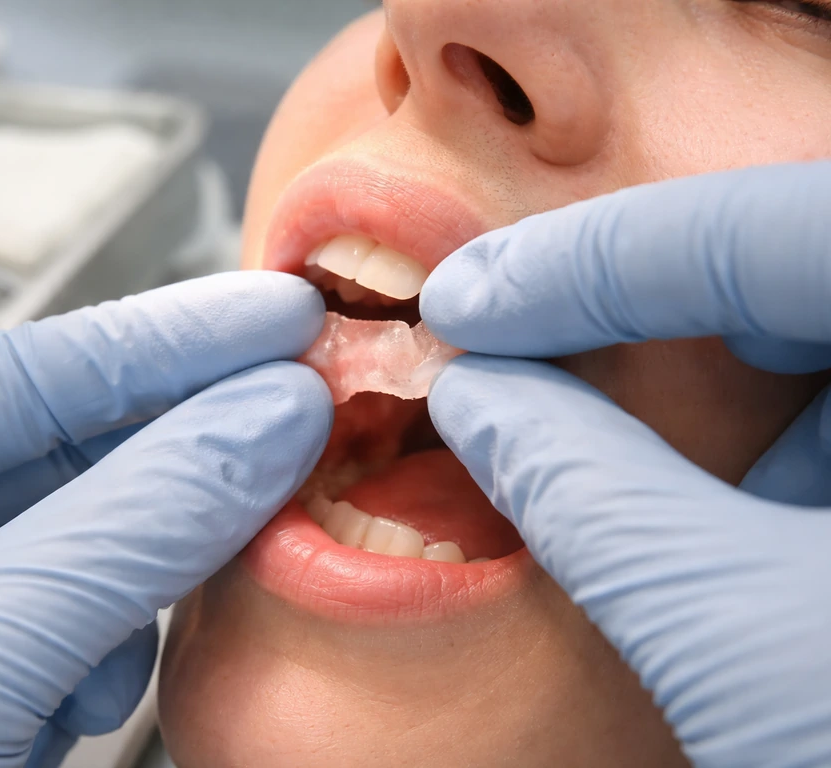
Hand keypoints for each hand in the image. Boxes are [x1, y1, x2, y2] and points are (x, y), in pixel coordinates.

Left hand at [0, 272, 331, 767]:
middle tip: (299, 410)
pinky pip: (77, 623)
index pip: (32, 370)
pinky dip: (112, 645)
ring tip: (208, 560)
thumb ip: (131, 527)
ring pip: (87, 541)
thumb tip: (268, 419)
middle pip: (69, 449)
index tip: (280, 316)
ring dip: (153, 558)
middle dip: (186, 441)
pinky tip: (100, 685)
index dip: (173, 337)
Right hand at [421, 162, 830, 767]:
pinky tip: (757, 504)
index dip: (597, 257)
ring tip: (622, 437)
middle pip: (799, 246)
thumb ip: (588, 497)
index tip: (470, 303)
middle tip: (512, 334)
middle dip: (641, 288)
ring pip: (830, 306)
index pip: (770, 228)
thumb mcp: (740, 642)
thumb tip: (476, 398)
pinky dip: (792, 419)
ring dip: (712, 359)